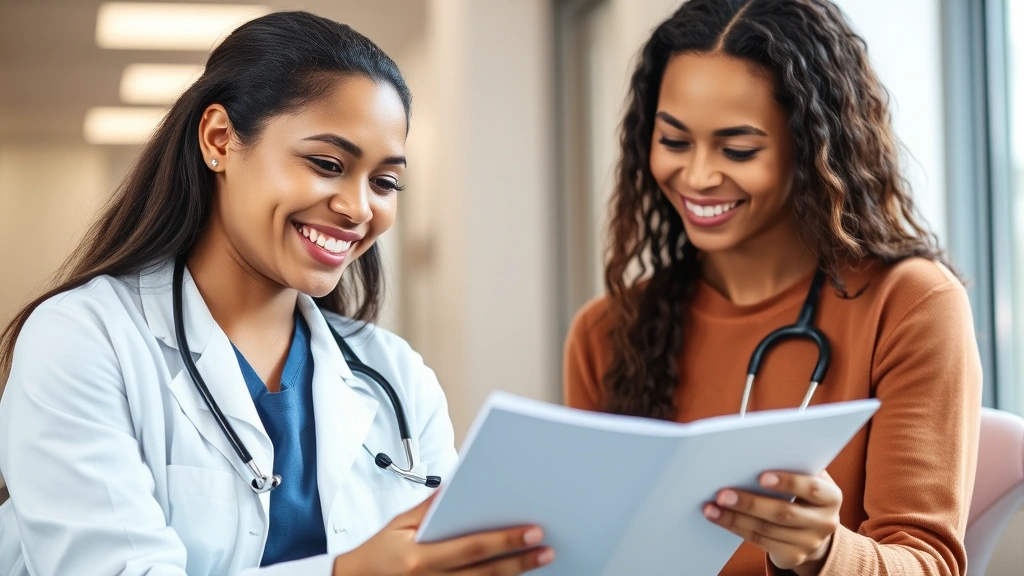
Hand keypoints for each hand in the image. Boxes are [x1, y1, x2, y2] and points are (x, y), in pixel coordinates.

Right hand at [333, 493, 553, 574]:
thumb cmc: (379, 551)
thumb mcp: (398, 524)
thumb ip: (429, 508)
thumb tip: (456, 486)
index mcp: (421, 557)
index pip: (472, 547)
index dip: (505, 540)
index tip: (532, 530)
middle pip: (486, 572)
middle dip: (519, 559)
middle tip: (547, 547)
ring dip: (515, 574)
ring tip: (541, 560)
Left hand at [702, 471, 841, 575]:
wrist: (813, 529)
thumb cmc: (801, 493)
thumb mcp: (806, 477)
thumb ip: (790, 465)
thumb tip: (753, 450)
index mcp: (831, 497)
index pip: (812, 489)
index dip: (788, 482)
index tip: (761, 476)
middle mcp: (825, 522)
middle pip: (783, 513)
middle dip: (750, 503)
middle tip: (722, 494)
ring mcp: (809, 543)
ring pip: (767, 530)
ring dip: (735, 518)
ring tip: (712, 508)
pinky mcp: (793, 556)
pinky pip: (760, 542)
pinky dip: (736, 528)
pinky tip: (720, 519)